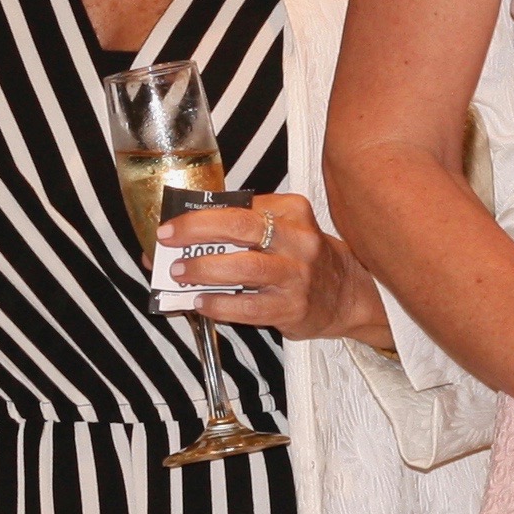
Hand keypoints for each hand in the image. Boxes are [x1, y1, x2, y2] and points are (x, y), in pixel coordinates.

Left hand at [169, 195, 389, 348]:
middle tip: (167, 240)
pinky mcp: (293, 308)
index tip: (171, 223)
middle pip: (242, 227)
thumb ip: (241, 226)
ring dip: (205, 269)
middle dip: (197, 231)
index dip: (199, 214)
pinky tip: (200, 302)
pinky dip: (220, 304)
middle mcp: (298, 240)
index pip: (239, 205)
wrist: (346, 294)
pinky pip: (249, 307)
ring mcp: (297, 275)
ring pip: (245, 268)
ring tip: (179, 272)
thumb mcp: (283, 229)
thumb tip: (183, 235)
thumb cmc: (302, 258)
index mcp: (292, 211)